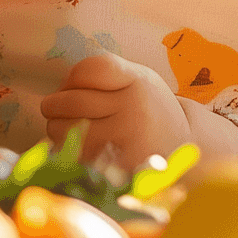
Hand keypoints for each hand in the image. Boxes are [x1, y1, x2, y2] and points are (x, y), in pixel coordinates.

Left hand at [40, 52, 192, 168]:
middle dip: (54, 105)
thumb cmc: (149, 110)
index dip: (72, 78)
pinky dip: (66, 152)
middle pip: (71, 101)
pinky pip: (73, 156)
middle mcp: (134, 109)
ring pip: (65, 130)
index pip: (89, 70)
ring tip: (64, 128)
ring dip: (55, 129)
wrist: (184, 149)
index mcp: (138, 81)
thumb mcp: (139, 80)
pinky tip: (76, 148)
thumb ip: (104, 75)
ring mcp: (126, 141)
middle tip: (56, 109)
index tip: (73, 86)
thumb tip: (59, 90)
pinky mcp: (117, 168)